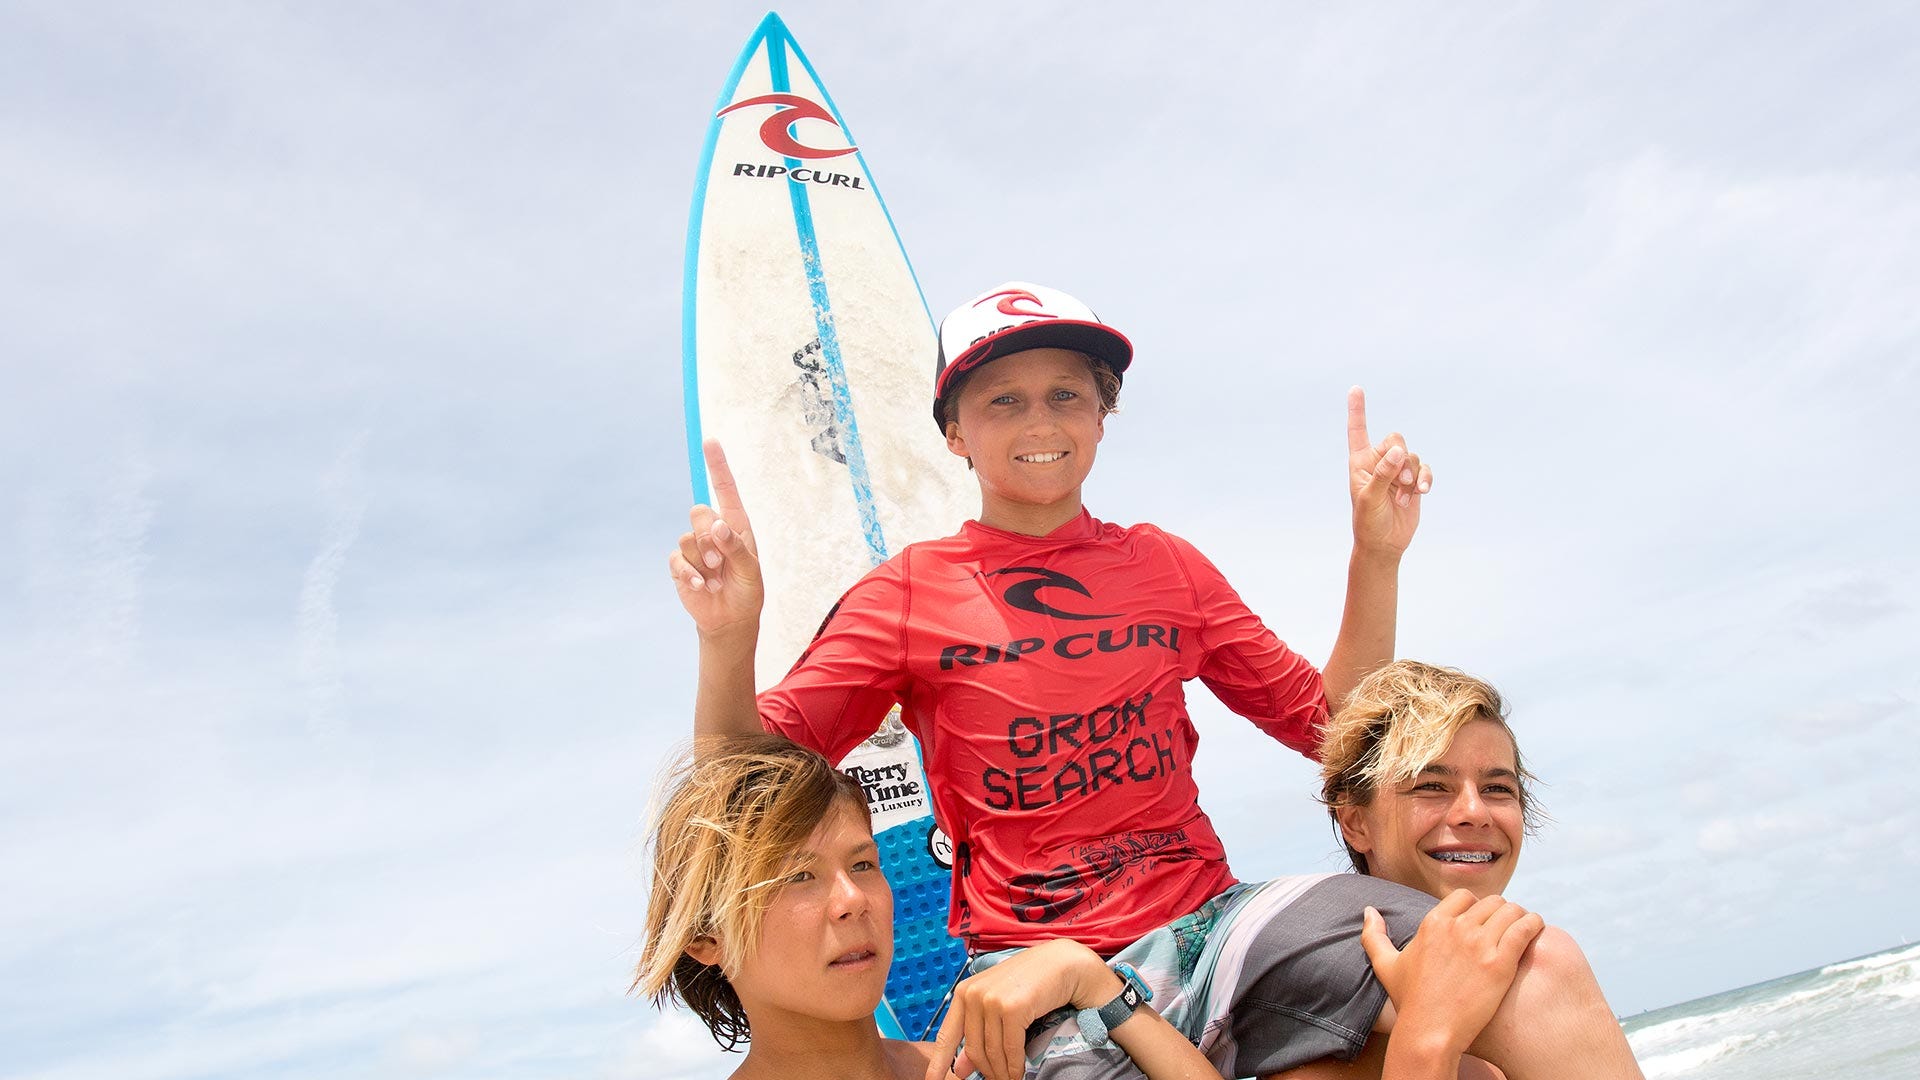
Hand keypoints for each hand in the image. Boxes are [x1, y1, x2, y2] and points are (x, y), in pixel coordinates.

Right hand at [668, 440, 763, 638]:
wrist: (729, 620)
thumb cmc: (746, 591)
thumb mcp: (750, 570)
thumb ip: (736, 547)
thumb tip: (717, 525)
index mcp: (735, 525)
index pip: (724, 489)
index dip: (717, 465)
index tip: (709, 441)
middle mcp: (713, 530)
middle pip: (699, 512)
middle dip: (708, 538)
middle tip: (719, 563)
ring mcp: (694, 547)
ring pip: (687, 537)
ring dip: (703, 562)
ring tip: (716, 580)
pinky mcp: (680, 564)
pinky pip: (677, 559)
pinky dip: (690, 574)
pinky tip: (702, 587)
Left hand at [926, 939, 1115, 1079]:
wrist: (1060, 964)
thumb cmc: (1029, 983)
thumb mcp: (997, 1006)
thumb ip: (977, 1033)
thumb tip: (960, 1069)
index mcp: (964, 993)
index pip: (947, 1035)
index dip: (938, 1062)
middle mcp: (973, 994)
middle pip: (974, 1050)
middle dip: (986, 1072)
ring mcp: (992, 1000)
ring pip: (992, 1052)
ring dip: (1002, 1073)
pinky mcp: (1012, 1008)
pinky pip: (1010, 1049)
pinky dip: (1015, 1067)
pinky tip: (1018, 1075)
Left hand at [1348, 387, 1432, 557]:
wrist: (1385, 543)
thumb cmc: (1368, 521)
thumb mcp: (1370, 497)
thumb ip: (1383, 472)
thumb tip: (1398, 450)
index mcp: (1360, 461)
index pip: (1358, 430)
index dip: (1358, 410)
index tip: (1356, 388)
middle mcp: (1379, 462)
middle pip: (1396, 439)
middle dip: (1401, 457)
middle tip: (1400, 480)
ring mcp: (1398, 471)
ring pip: (1412, 455)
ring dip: (1412, 474)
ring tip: (1404, 496)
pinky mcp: (1414, 481)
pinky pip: (1425, 468)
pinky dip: (1425, 479)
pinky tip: (1422, 492)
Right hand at [1361, 890, 1544, 1057]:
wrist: (1430, 1032)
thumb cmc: (1411, 1002)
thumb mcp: (1386, 965)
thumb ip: (1374, 935)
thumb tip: (1369, 911)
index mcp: (1433, 923)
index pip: (1465, 897)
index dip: (1477, 907)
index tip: (1484, 920)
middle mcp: (1456, 928)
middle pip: (1491, 902)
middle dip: (1502, 912)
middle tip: (1508, 927)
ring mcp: (1479, 944)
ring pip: (1511, 911)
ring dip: (1520, 916)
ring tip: (1526, 928)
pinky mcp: (1500, 962)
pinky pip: (1524, 929)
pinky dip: (1534, 925)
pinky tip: (1536, 930)